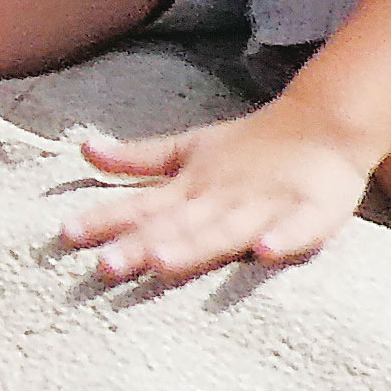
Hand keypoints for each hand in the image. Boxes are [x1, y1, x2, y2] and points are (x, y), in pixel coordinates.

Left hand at [51, 105, 374, 284]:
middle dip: (140, 244)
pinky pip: (299, 229)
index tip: (66, 234)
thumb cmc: (250, 148)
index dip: (105, 220)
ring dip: (195, 246)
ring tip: (163, 262)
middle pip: (176, 225)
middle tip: (104, 266)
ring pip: (226, 230)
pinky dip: (284, 239)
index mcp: (191, 187)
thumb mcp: (189, 150)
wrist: (324, 125)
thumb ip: (139, 160)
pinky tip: (267, 253)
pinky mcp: (312, 210)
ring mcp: (265, 204)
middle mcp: (221, 197)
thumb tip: (85, 150)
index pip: (141, 207)